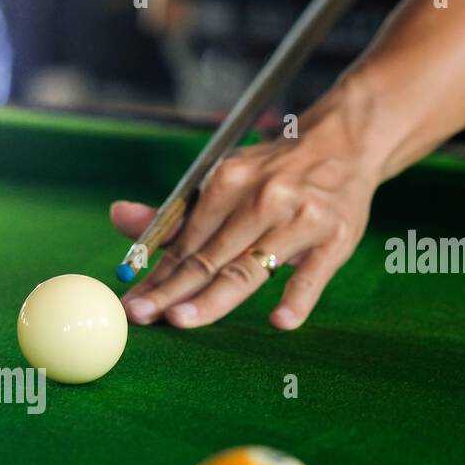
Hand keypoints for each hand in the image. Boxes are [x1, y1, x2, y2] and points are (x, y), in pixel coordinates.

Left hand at [112, 96, 379, 329]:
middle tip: (141, 316)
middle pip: (210, 256)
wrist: (347, 144)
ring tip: (182, 320)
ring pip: (250, 267)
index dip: (155, 275)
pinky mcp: (336, 237)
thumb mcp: (226, 180)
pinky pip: (313, 274)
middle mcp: (262, 197)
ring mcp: (300, 217)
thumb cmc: (275, 174)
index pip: (185, 240)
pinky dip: (298, 297)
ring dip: (215, 297)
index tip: (130, 303)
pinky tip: (280, 321)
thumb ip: (175, 212)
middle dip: (171, 290)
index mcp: (229, 180)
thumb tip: (117, 217)